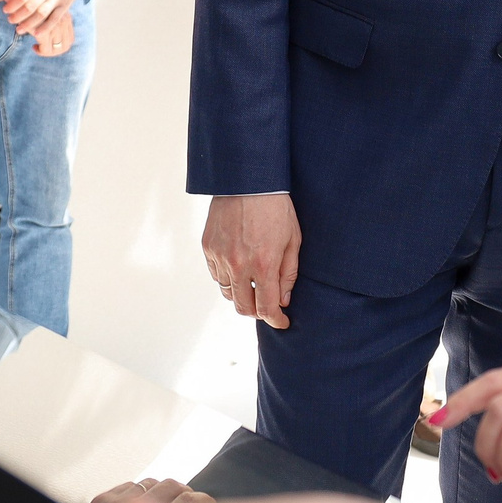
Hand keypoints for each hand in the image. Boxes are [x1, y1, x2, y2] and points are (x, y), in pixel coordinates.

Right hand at [32, 8, 75, 58]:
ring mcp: (55, 26)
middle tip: (43, 50)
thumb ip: (52, 23)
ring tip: (37, 48)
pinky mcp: (43, 31)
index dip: (61, 46)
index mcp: (66, 16)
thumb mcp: (46, 12)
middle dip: (54, 51)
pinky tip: (34, 47)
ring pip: (56, 49)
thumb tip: (54, 41)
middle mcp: (63, 21)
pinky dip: (40, 51)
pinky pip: (45, 49)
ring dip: (47, 52)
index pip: (70, 39)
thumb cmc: (31, 5)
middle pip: (65, 45)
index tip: (50, 46)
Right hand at [202, 194, 300, 329]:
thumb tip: (284, 300)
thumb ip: (288, 274)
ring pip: (228, 293)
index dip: (276, 320)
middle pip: (244, 307)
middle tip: (267, 306)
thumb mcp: (293, 239)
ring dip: (242, 295)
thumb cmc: (276, 207)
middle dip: (257, 312)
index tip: (282, 322)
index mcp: (264, 264)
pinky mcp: (208, 248)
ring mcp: (220, 257)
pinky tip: (239, 269)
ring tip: (253, 285)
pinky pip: (217, 275)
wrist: (248, 180)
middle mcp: (239, 265)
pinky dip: (228, 279)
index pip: (267, 308)